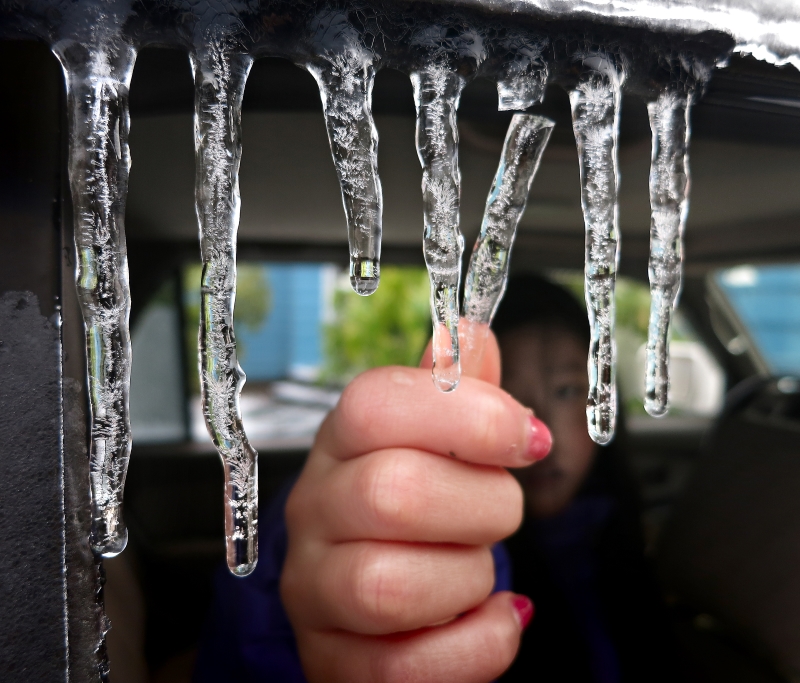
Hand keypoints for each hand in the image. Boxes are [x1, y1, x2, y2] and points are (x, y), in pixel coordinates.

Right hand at [281, 332, 551, 681]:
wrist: (371, 608)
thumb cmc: (410, 516)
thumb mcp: (431, 444)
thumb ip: (455, 392)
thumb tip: (469, 332)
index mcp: (342, 444)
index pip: (376, 403)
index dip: (466, 416)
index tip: (527, 438)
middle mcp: (314, 511)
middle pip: (393, 493)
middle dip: (484, 507)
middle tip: (501, 513)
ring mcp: (314, 589)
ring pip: (390, 585)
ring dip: (470, 578)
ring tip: (477, 570)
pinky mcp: (333, 661)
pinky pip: (405, 667)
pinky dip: (475, 646)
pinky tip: (493, 619)